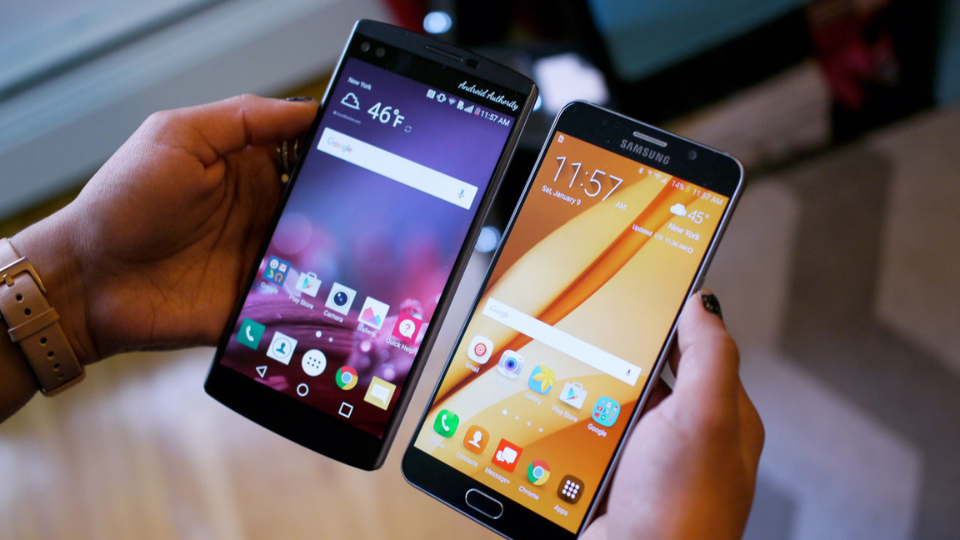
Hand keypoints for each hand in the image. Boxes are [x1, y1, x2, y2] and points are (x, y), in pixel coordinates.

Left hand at [13, 95, 317, 363]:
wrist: (88, 281)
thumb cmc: (121, 205)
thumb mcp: (176, 137)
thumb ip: (244, 118)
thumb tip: (308, 109)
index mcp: (248, 168)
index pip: (308, 152)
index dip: (333, 149)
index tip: (354, 149)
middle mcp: (262, 212)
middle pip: (322, 204)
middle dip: (337, 205)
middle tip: (337, 206)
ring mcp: (262, 257)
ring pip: (321, 252)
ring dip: (328, 249)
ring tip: (314, 246)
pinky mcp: (258, 301)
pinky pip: (303, 297)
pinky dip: (316, 292)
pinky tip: (314, 284)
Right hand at [582, 292, 763, 539]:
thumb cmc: (682, 510)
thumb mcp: (705, 417)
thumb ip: (709, 356)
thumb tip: (702, 303)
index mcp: (722, 415)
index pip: (698, 348)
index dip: (672, 319)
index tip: (641, 291)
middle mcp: (687, 435)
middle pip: (650, 372)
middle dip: (621, 357)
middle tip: (594, 337)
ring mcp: (648, 457)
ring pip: (614, 402)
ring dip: (592, 392)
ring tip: (571, 379)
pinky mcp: (613, 476)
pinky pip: (590, 434)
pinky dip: (574, 424)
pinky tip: (559, 418)